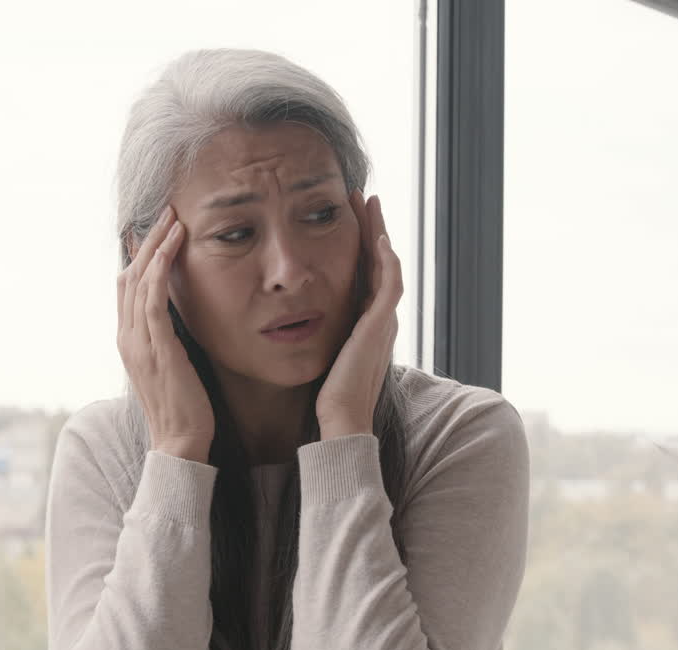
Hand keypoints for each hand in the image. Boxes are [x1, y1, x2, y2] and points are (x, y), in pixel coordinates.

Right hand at [117, 206, 213, 462]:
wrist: (180, 442)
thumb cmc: (184, 407)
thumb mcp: (173, 365)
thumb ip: (169, 340)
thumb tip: (182, 319)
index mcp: (129, 341)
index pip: (127, 287)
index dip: (139, 256)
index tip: (157, 230)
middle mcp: (127, 337)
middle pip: (128, 275)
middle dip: (146, 241)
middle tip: (165, 211)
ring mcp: (138, 341)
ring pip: (138, 279)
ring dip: (156, 244)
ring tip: (173, 217)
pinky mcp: (156, 346)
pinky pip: (153, 296)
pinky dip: (161, 265)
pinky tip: (175, 244)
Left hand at [315, 192, 401, 439]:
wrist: (341, 421)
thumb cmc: (326, 397)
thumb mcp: (320, 354)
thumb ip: (315, 334)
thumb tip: (288, 321)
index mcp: (365, 325)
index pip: (365, 273)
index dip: (358, 244)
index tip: (344, 217)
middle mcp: (379, 319)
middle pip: (379, 261)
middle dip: (371, 228)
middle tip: (361, 198)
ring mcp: (383, 321)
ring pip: (387, 264)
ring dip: (378, 232)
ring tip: (368, 204)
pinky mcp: (380, 325)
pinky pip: (389, 283)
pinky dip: (385, 258)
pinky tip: (377, 237)